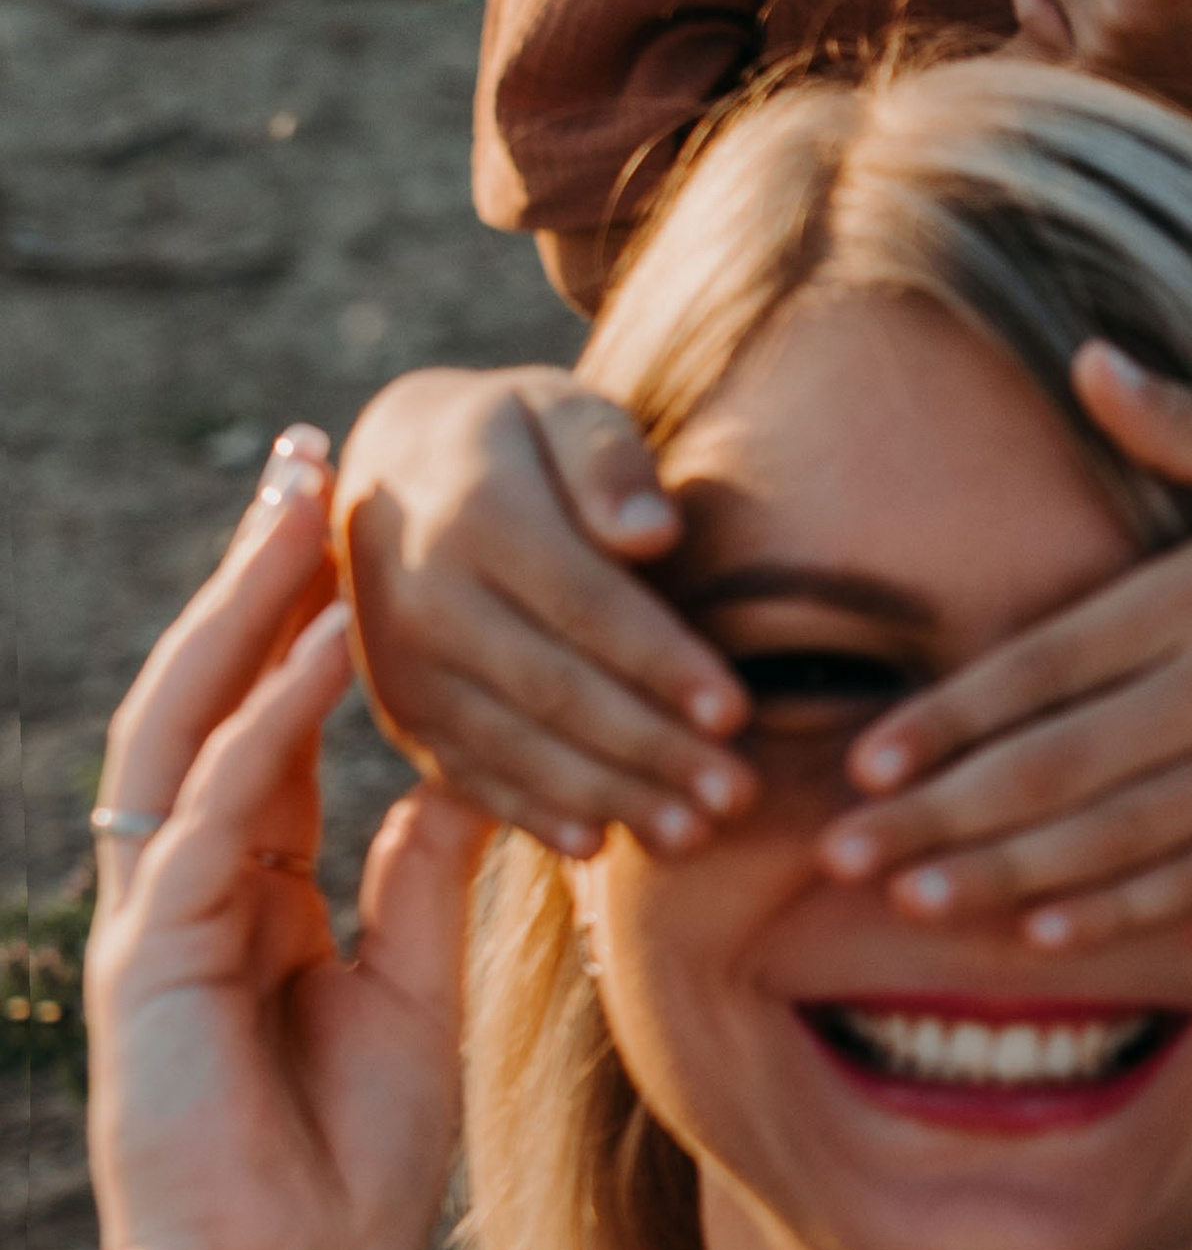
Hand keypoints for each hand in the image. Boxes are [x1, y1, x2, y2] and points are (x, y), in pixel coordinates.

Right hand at [86, 449, 489, 1249]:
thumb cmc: (344, 1160)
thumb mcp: (408, 982)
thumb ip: (420, 875)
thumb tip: (457, 777)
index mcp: (244, 883)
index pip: (266, 713)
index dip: (302, 614)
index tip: (349, 512)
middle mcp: (184, 878)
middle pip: (210, 687)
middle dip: (255, 570)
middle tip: (308, 453)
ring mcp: (153, 913)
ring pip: (187, 720)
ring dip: (247, 607)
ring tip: (305, 501)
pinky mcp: (149, 957)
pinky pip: (214, 809)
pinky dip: (269, 719)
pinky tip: (324, 644)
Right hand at [335, 365, 750, 856]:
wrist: (396, 466)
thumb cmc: (518, 435)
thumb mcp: (561, 407)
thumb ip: (608, 458)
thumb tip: (653, 535)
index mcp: (474, 511)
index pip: (583, 603)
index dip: (661, 662)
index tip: (737, 711)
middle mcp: (423, 595)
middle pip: (553, 688)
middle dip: (651, 750)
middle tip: (737, 795)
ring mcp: (400, 663)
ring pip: (514, 745)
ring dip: (607, 795)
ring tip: (693, 833)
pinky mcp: (399, 709)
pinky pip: (467, 772)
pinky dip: (532, 813)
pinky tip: (599, 842)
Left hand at [820, 344, 1191, 942]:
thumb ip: (1185, 425)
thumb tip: (1086, 359)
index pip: (1048, 662)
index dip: (948, 716)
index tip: (864, 755)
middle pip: (1055, 762)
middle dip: (938, 813)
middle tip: (838, 852)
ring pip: (1114, 836)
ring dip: (1003, 875)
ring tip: (907, 902)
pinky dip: (1120, 911)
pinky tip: (1044, 934)